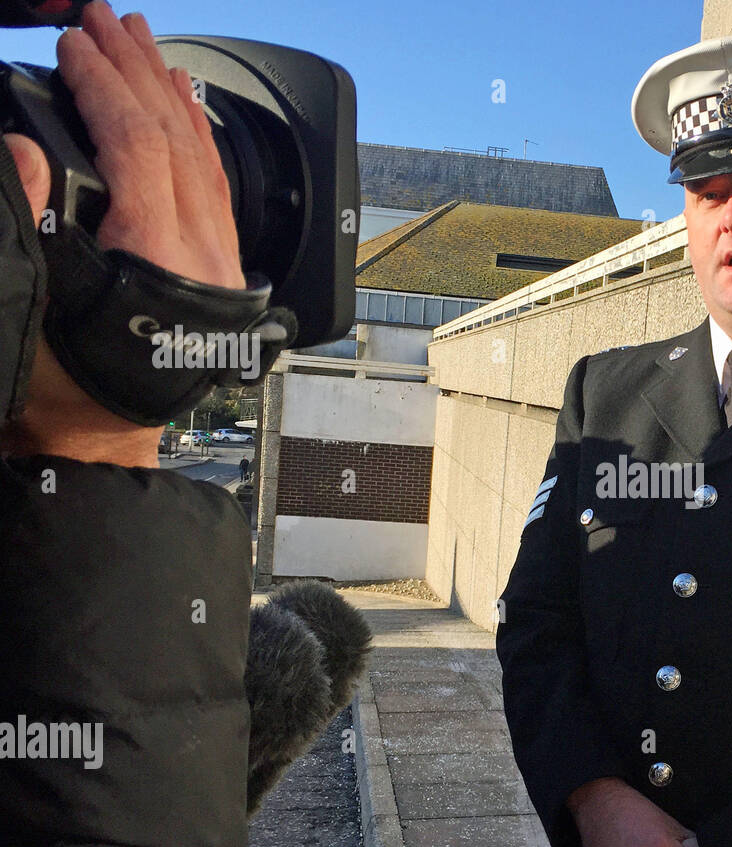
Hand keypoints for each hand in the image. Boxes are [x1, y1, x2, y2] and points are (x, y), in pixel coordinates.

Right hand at [0, 3, 243, 466]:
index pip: (140, 146)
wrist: (97, 437)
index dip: (104, 85)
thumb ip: (29, 214)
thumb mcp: (30, 293)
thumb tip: (28, 146)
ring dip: (171, 94)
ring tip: (144, 43)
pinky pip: (216, 188)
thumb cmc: (59, 379)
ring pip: (204, 159)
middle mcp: (205, 257)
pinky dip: (197, 138)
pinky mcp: (221, 272)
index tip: (75, 41)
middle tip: (107, 17)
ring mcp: (220, 265)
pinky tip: (182, 106)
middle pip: (178, 141)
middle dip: (138, 71)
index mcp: (162, 258)